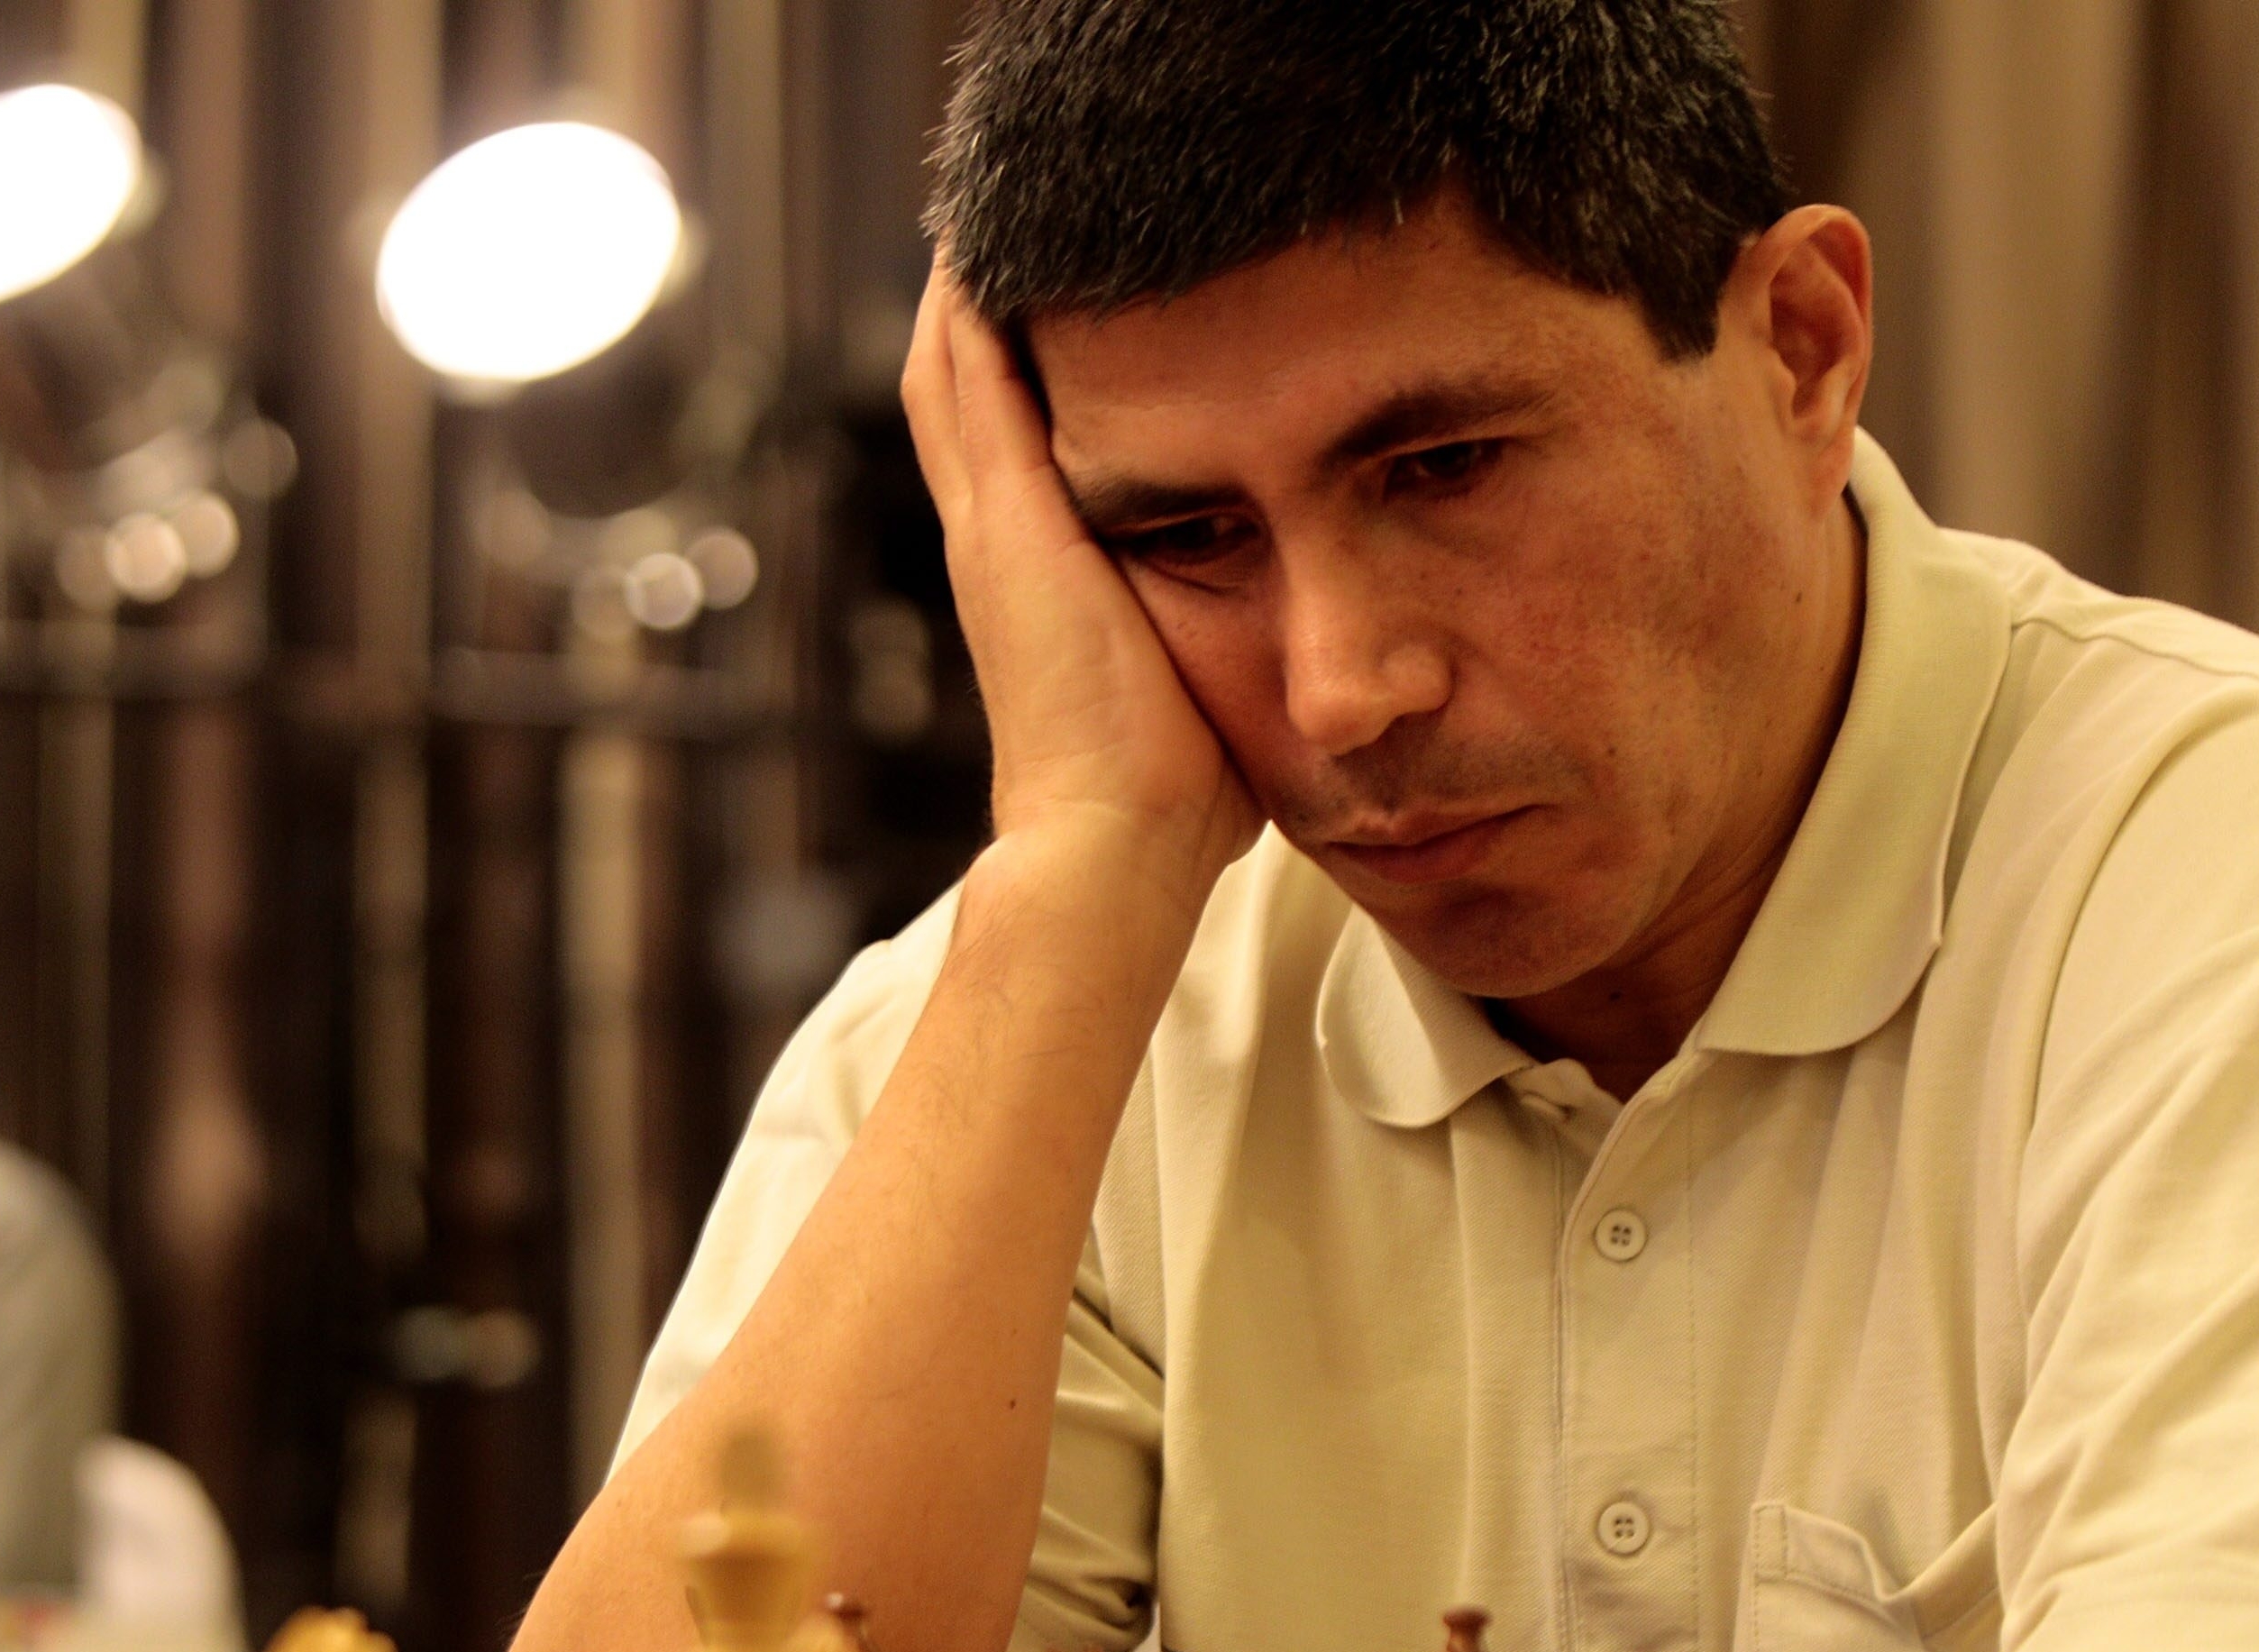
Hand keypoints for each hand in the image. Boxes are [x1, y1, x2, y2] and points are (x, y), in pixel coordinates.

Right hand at [900, 269, 1262, 917]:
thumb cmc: (1176, 795)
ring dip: (964, 286)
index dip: (1010, 364)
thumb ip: (1228, 632)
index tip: (1044, 291)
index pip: (1005, 443)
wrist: (1118, 847)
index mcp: (1036, 578)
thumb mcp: (1205, 676)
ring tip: (989, 198)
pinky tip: (981, 244)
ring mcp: (992, 534)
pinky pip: (967, 389)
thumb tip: (1310, 637)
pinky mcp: (1008, 530)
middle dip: (977, 298)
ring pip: (948, 373)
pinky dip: (968, 314)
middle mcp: (996, 546)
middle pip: (958, 388)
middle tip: (997, 210)